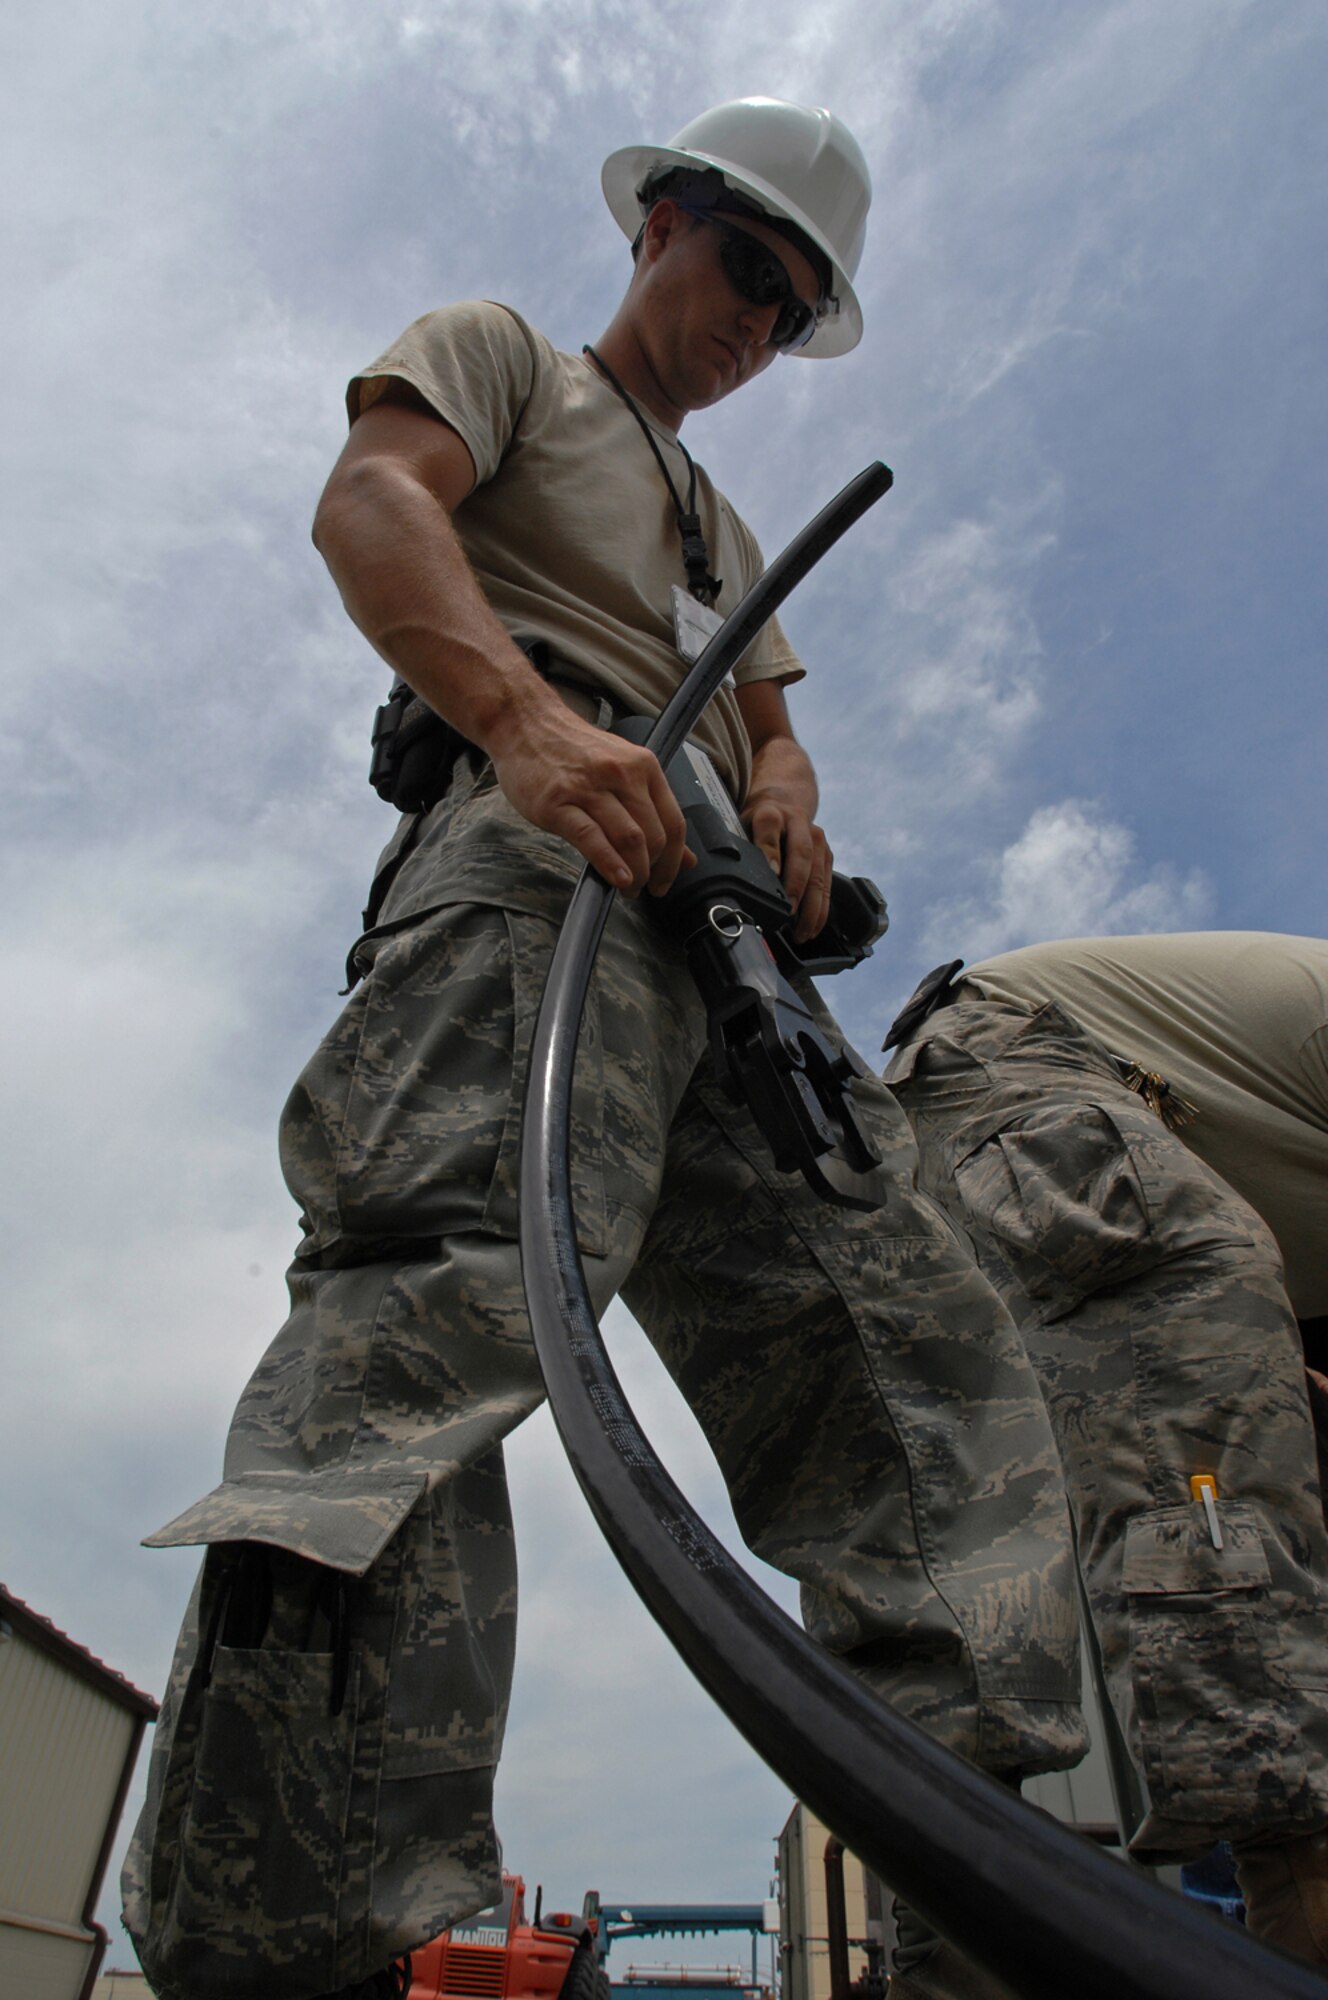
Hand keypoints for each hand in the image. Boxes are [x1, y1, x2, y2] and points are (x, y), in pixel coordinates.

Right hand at [487, 694, 692, 896]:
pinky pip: (592, 838)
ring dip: (635, 873)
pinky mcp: (558, 802)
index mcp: (643, 766)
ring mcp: (589, 787)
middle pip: (654, 835)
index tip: (665, 879)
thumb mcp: (621, 770)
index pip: (674, 822)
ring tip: (628, 888)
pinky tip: (616, 879)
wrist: (525, 724)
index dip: (674, 860)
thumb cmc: (572, 750)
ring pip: (629, 839)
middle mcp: (622, 774)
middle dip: (654, 871)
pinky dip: (610, 864)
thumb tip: (684, 856)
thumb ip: (652, 809)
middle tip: (644, 888)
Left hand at [743, 785, 833, 941]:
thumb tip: (728, 880)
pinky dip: (821, 908)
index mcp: (770, 812)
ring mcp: (817, 838)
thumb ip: (737, 846)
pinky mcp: (827, 854)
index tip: (772, 873)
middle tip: (788, 913)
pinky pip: (826, 884)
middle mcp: (798, 822)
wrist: (786, 800)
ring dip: (812, 906)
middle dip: (796, 887)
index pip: (769, 828)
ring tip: (801, 932)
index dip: (770, 851)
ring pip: (818, 873)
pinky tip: (813, 927)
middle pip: (801, 854)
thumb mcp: (741, 824)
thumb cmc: (757, 820)